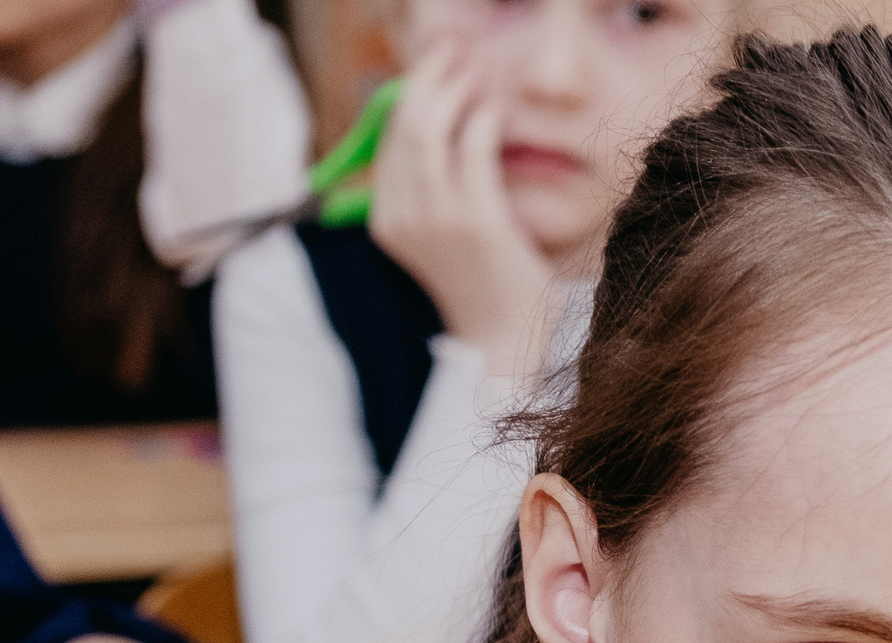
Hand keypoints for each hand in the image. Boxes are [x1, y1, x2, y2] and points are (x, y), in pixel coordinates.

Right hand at [369, 34, 562, 379]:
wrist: (504, 341)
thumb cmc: (482, 284)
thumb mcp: (443, 237)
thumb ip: (433, 191)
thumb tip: (441, 128)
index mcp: (387, 221)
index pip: (389, 141)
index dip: (410, 96)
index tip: (434, 69)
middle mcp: (403, 217)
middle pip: (404, 126)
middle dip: (428, 79)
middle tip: (452, 52)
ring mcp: (438, 220)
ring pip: (432, 131)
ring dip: (454, 90)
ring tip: (474, 70)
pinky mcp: (477, 222)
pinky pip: (474, 151)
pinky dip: (484, 121)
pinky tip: (496, 109)